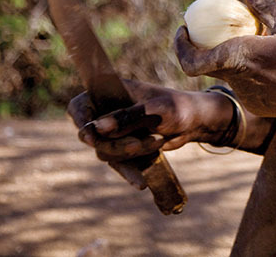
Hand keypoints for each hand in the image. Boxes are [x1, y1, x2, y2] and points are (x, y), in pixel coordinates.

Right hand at [67, 79, 232, 164]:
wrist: (195, 121)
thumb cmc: (176, 107)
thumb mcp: (153, 110)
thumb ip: (125, 118)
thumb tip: (96, 129)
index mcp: (111, 92)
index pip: (80, 106)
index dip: (80, 120)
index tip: (90, 137)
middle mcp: (108, 112)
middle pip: (93, 135)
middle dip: (114, 143)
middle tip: (137, 145)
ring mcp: (115, 132)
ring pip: (105, 151)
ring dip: (128, 153)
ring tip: (156, 142)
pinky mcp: (125, 147)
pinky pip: (119, 163)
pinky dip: (130, 172)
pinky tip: (140, 183)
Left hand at [174, 0, 275, 121]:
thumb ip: (263, 4)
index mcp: (237, 57)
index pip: (190, 60)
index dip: (180, 47)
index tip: (184, 31)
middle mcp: (235, 80)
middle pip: (208, 65)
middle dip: (205, 47)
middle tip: (212, 30)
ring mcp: (246, 96)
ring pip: (230, 74)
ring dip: (233, 59)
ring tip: (253, 43)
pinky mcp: (258, 106)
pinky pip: (246, 85)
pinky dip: (249, 72)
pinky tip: (271, 64)